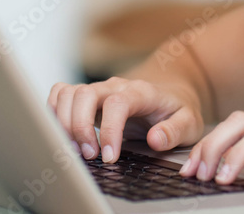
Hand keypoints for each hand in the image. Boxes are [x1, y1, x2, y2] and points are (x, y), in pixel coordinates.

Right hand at [47, 76, 204, 162]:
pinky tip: (63, 134)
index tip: (110, 156)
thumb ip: (175, 130)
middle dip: (80, 127)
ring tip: (76, 149)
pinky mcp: (87, 96)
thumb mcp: (189, 121)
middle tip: (89, 155)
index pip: (117, 103)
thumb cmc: (177, 107)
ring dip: (64, 122)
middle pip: (85, 94)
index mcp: (141, 91)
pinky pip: (61, 93)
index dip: (109, 130)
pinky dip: (54, 111)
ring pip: (68, 93)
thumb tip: (155, 140)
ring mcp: (99, 89)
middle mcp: (115, 86)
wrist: (171, 88)